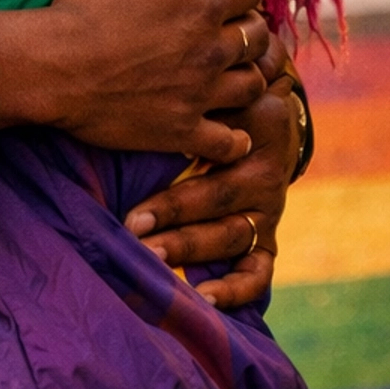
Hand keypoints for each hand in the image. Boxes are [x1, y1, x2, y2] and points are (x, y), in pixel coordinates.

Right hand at [0, 0, 267, 163]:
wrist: (56, 66)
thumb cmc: (89, 6)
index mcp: (204, 5)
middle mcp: (212, 51)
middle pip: (257, 38)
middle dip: (252, 28)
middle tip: (237, 26)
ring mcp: (201, 94)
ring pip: (252, 86)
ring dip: (252, 75)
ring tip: (240, 71)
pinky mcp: (182, 129)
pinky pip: (227, 142)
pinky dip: (237, 139)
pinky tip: (234, 133)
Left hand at [125, 65, 298, 309]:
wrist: (269, 116)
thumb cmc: (218, 102)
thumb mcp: (213, 90)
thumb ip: (187, 98)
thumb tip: (120, 106)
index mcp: (256, 128)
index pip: (219, 155)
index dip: (176, 190)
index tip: (134, 210)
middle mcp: (266, 172)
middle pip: (218, 198)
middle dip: (173, 217)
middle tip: (131, 229)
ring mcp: (269, 208)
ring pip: (232, 235)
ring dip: (190, 249)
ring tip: (151, 259)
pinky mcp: (267, 237)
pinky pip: (258, 271)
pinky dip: (236, 289)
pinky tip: (203, 298)